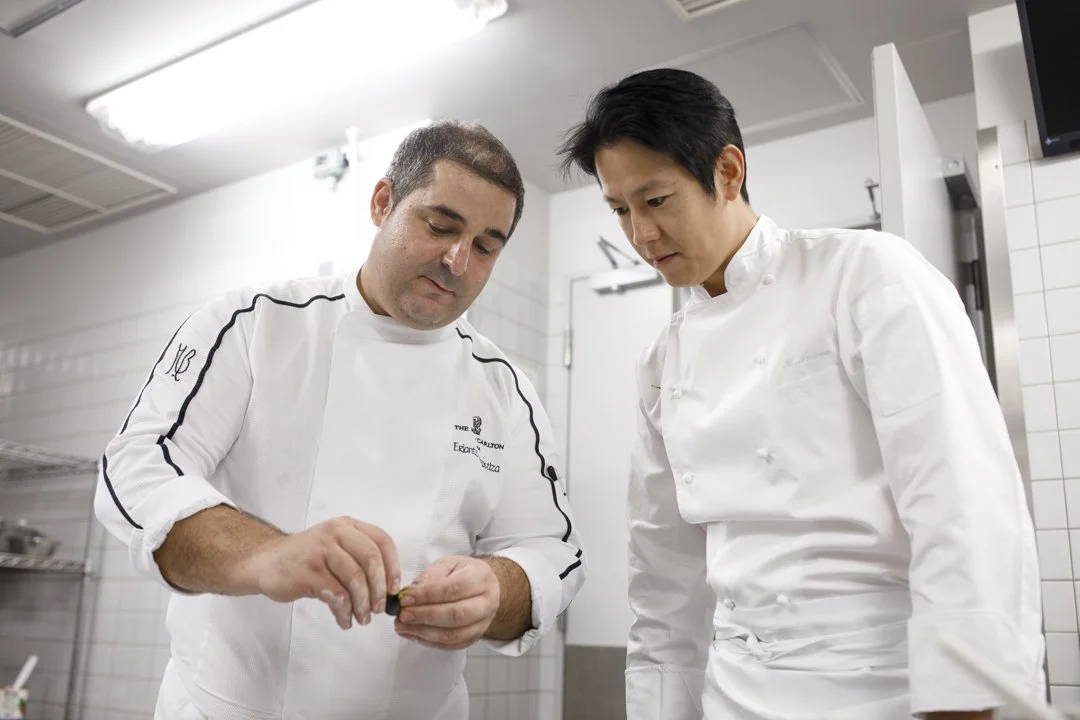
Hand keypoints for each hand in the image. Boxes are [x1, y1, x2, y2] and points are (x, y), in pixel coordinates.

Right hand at [239, 516, 399, 629]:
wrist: (265, 562)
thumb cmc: (306, 559)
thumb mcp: (334, 547)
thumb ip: (358, 559)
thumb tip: (387, 589)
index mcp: (347, 526)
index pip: (382, 541)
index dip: (393, 566)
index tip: (393, 589)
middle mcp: (335, 533)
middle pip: (371, 559)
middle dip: (379, 588)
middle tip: (379, 609)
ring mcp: (320, 551)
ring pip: (355, 579)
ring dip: (362, 604)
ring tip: (362, 618)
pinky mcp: (307, 572)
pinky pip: (336, 595)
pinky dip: (344, 612)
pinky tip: (344, 620)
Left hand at [394, 556, 499, 649]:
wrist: (484, 587)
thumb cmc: (463, 573)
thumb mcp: (448, 564)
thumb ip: (430, 576)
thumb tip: (410, 593)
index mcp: (481, 577)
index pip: (453, 589)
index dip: (427, 596)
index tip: (405, 599)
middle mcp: (487, 602)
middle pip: (455, 615)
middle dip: (425, 616)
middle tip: (403, 615)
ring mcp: (483, 623)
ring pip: (453, 634)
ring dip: (424, 632)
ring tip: (403, 626)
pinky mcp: (474, 637)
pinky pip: (451, 645)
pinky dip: (430, 642)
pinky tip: (413, 634)